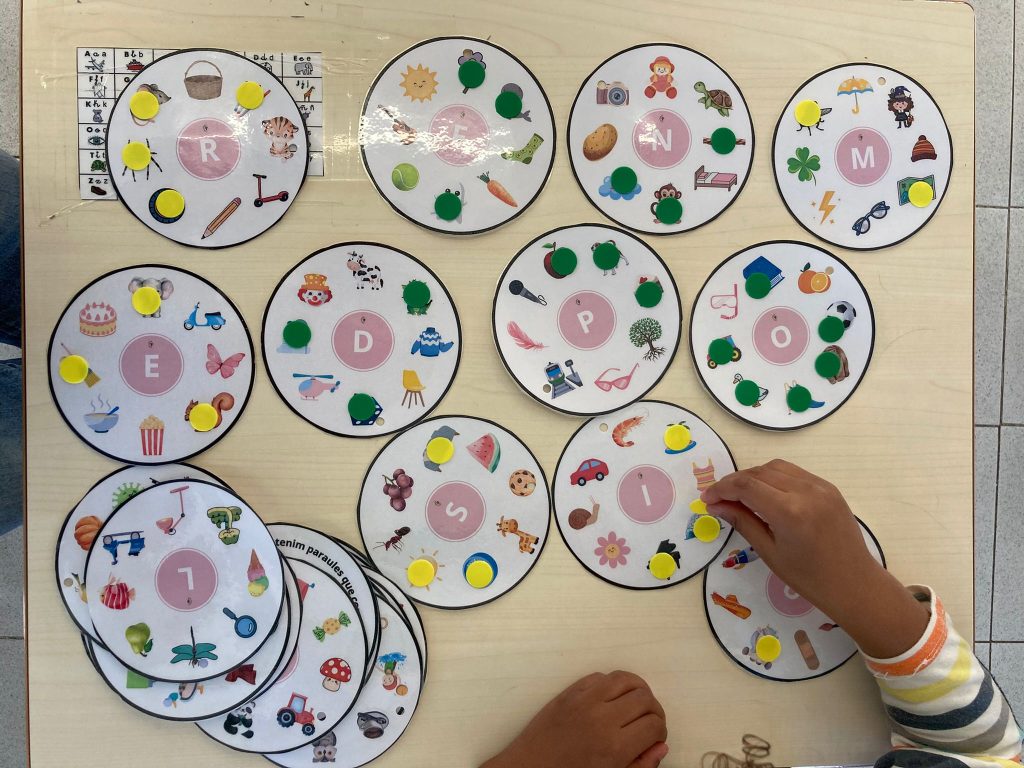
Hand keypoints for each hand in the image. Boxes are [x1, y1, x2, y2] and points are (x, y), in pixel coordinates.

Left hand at [481, 671, 668, 767]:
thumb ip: (639, 766)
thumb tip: (661, 746)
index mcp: (614, 747)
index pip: (654, 725)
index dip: (660, 732)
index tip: (654, 738)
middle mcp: (601, 718)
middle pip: (645, 698)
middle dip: (653, 710)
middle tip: (648, 723)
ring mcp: (584, 701)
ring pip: (626, 679)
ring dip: (637, 690)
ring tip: (636, 705)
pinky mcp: (569, 692)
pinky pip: (600, 676)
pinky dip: (612, 684)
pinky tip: (612, 699)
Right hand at [702, 460, 928, 658]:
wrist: (854, 584)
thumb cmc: (809, 577)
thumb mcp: (770, 552)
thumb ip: (742, 521)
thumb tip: (715, 505)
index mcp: (789, 512)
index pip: (746, 486)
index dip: (722, 488)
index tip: (707, 499)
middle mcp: (805, 491)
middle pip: (759, 472)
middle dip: (734, 481)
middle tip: (719, 498)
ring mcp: (820, 486)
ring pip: (776, 467)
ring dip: (754, 476)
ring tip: (740, 495)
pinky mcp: (829, 487)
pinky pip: (794, 473)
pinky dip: (774, 477)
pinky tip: (767, 493)